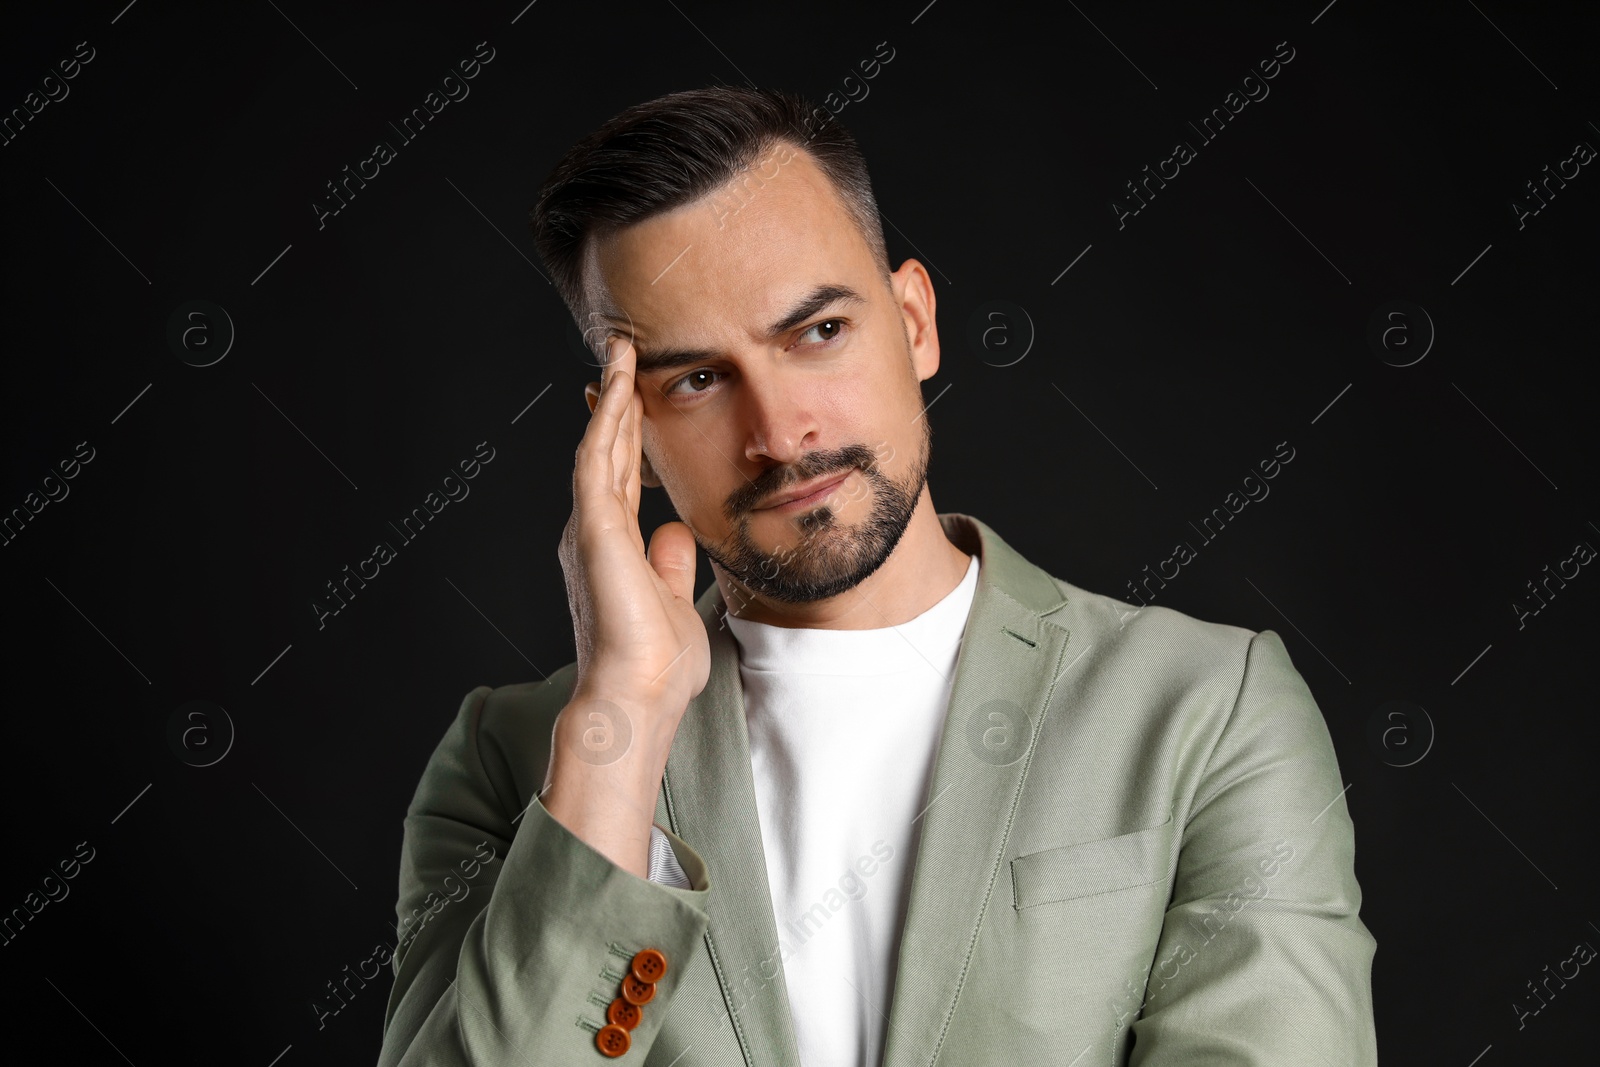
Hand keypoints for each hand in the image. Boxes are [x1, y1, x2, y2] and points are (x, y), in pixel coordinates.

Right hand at [558, 335, 709, 745]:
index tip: (637, 394)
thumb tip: (674, 531)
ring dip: (611, 398)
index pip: (620, 477)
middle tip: (623, 353)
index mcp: (612, 549)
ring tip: (620, 353)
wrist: (636, 698)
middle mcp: (593, 532)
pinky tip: (618, 388)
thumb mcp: (673, 603)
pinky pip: (596, 461)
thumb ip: (669, 565)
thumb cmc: (654, 667)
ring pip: (599, 447)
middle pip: (605, 452)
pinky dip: (607, 421)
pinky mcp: (593, 529)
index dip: (627, 434)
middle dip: (616, 402)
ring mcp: (589, 528)